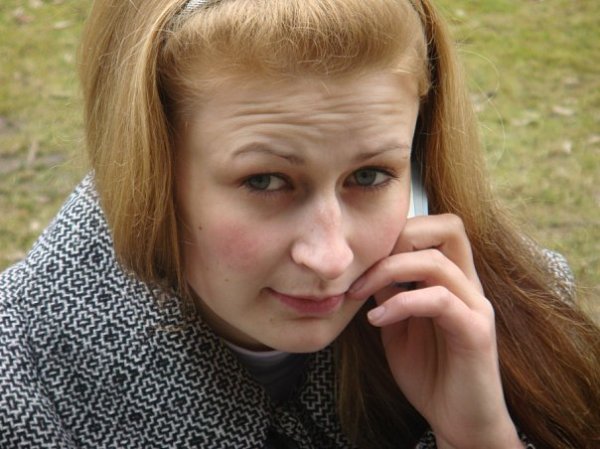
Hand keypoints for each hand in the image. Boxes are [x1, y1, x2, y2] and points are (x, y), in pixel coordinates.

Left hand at [348, 214, 522, 448]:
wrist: (458, 422)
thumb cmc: (429, 373)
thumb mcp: (398, 325)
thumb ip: (389, 293)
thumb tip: (366, 266)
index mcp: (451, 280)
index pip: (435, 228)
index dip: (397, 231)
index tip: (362, 258)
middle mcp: (469, 285)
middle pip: (448, 226)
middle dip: (400, 235)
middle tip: (366, 265)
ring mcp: (476, 306)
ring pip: (436, 262)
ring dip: (388, 270)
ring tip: (358, 293)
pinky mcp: (476, 332)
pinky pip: (439, 300)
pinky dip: (402, 303)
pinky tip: (378, 319)